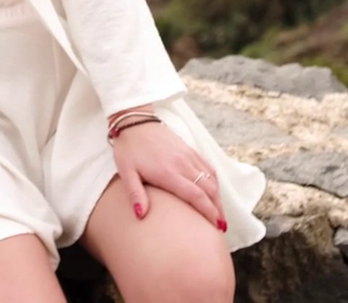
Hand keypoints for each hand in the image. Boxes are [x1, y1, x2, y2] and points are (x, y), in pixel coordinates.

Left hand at [110, 121, 224, 229]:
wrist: (134, 121)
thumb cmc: (128, 149)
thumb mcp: (126, 172)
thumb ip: (135, 194)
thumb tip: (141, 215)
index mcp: (168, 172)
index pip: (195, 195)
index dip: (208, 212)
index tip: (215, 226)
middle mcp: (182, 164)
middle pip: (209, 189)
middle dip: (217, 209)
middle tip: (221, 227)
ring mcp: (188, 155)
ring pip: (211, 179)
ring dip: (218, 197)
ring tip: (219, 213)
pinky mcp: (190, 149)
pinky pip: (208, 167)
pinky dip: (215, 181)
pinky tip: (214, 192)